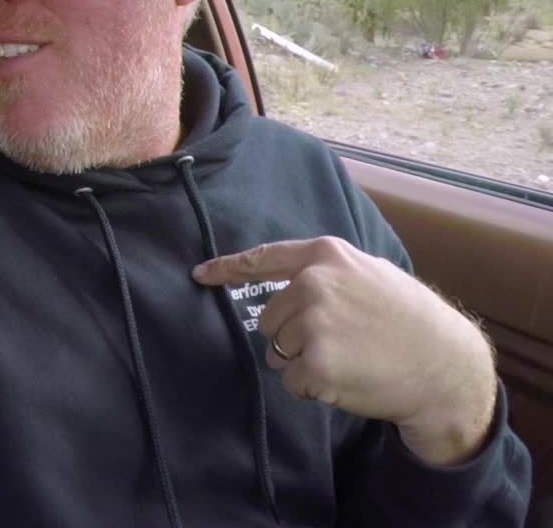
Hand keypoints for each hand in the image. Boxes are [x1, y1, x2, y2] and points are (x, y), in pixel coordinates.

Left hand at [193, 236, 497, 465]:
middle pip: (268, 319)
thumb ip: (327, 272)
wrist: (446, 365)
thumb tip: (288, 282)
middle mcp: (314, 283)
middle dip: (294, 337)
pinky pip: (291, 381)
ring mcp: (314, 323)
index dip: (227, 268)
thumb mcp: (371, 275)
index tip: (199, 275)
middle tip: (341, 343)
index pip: (263, 259)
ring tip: (349, 359)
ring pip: (277, 351)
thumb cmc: (410, 321)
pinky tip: (347, 380)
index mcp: (326, 256)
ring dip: (304, 363)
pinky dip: (313, 388)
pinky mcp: (317, 363)